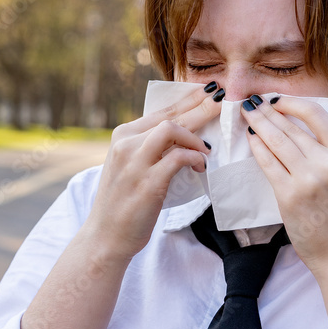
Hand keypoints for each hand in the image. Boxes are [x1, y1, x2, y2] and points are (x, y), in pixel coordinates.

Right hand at [86, 83, 222, 261]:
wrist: (106, 236)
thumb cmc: (123, 203)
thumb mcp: (130, 166)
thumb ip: (149, 148)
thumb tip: (183, 134)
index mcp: (123, 135)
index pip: (161, 110)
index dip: (188, 100)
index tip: (208, 92)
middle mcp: (126, 143)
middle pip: (170, 115)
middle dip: (200, 105)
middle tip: (222, 99)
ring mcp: (136, 162)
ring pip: (173, 129)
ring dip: (196, 136)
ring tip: (209, 149)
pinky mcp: (148, 181)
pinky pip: (179, 158)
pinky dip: (195, 158)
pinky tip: (201, 167)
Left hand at [241, 95, 327, 275]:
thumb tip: (296, 128)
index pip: (315, 113)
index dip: (290, 102)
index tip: (275, 100)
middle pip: (290, 126)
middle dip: (266, 111)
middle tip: (250, 102)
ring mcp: (308, 178)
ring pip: (276, 140)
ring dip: (257, 124)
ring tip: (246, 115)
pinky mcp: (289, 195)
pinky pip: (267, 163)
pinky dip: (256, 148)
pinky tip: (250, 139)